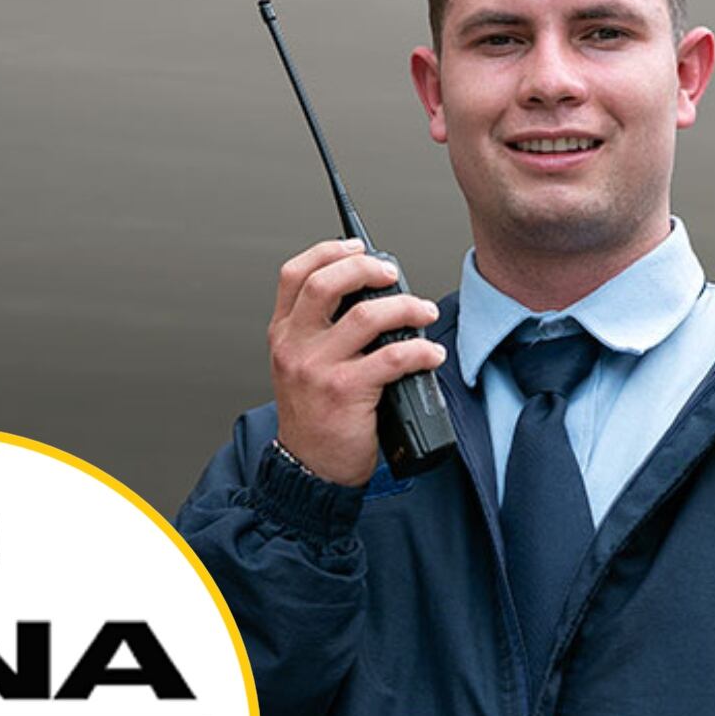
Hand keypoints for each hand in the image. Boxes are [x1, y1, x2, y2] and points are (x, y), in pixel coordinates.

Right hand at [268, 238, 445, 486]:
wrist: (310, 469)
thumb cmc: (315, 418)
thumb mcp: (301, 367)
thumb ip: (321, 332)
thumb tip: (373, 297)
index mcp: (283, 334)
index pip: (294, 274)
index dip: (327, 251)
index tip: (357, 246)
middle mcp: (295, 346)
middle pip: (327, 283)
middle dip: (367, 268)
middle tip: (392, 276)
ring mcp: (317, 368)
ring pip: (367, 316)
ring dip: (406, 308)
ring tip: (423, 313)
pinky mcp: (345, 392)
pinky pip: (392, 357)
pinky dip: (420, 350)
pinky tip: (430, 354)